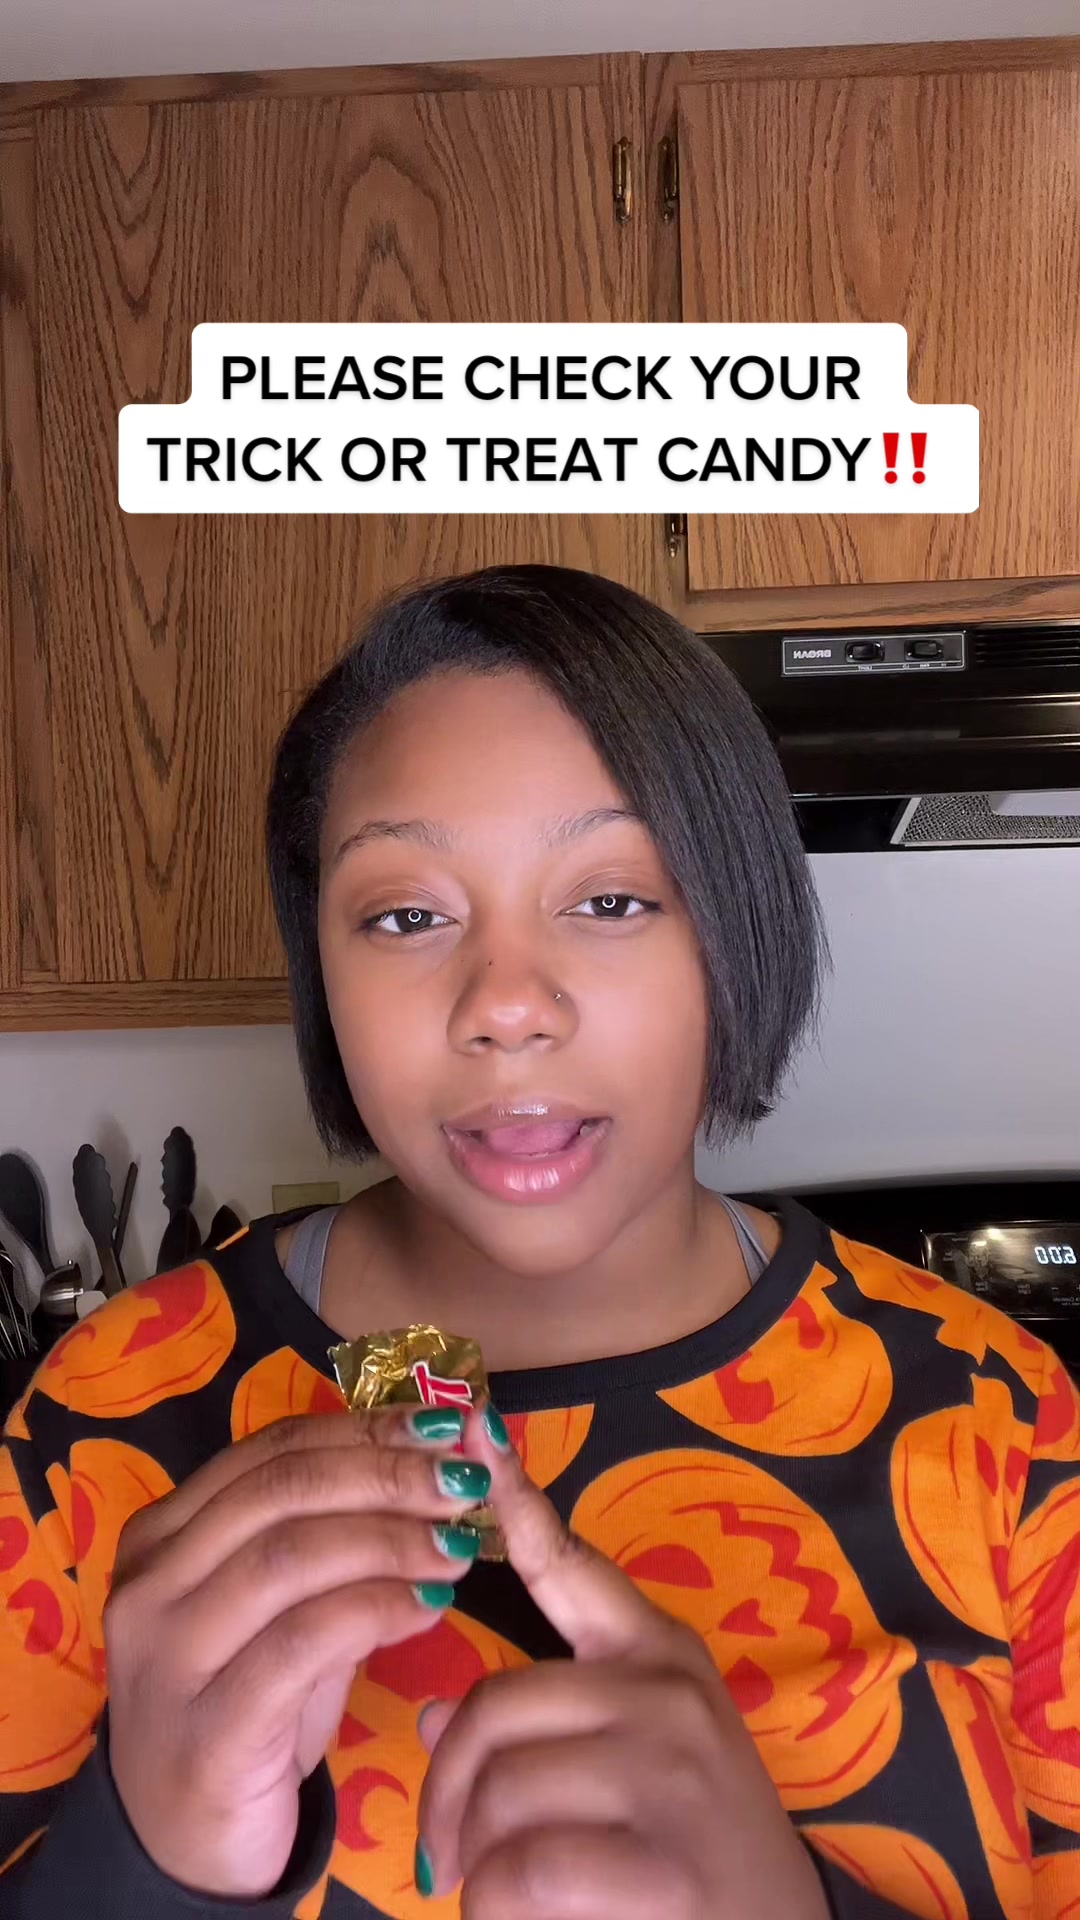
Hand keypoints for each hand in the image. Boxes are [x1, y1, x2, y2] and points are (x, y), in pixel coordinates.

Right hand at [105, 1406, 492, 1899]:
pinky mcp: (207, 1729)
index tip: (445, 1428)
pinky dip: (376, 1610)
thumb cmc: (244, 1703)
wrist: (184, 1843)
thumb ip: (335, 1539)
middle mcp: (150, 1584)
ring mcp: (168, 1657)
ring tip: (458, 1546)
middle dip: (387, 1476)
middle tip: (465, 1484)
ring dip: (390, 1540)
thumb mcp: (282, 1608)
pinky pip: (302, 1643)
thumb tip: (439, 1470)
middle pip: (282, 1491)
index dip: (366, 1429)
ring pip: (289, 1557)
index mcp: (162, 1533)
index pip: (273, 1449)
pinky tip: (430, 1609)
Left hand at [416, 1408, 828, 1919]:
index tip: (471, 1425)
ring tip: (500, 1890)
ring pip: (500, 1790)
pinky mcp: (664, 1863)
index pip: (570, 1565)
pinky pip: (520, 1870)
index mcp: (656, 1654)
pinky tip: (522, 1918)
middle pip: (494, 1708)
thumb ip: (544, 1725)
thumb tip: (439, 1720)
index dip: (513, 1496)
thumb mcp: (634, 1762)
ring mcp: (670, 1773)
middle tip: (448, 1852)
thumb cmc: (691, 1850)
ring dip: (474, 1859)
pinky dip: (493, 1909)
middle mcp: (666, 1693)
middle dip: (451, 1791)